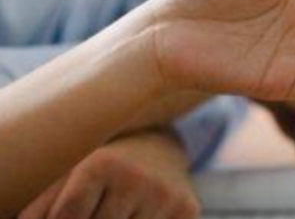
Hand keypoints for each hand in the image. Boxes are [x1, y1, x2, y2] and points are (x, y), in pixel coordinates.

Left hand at [19, 129, 198, 218]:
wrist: (159, 146)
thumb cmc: (101, 167)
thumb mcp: (68, 174)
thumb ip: (41, 206)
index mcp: (102, 164)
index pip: (68, 217)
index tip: (74, 209)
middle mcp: (137, 177)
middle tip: (104, 204)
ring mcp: (165, 195)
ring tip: (123, 206)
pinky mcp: (188, 208)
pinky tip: (143, 211)